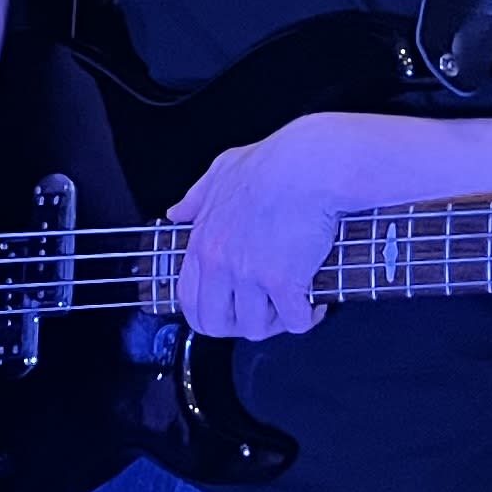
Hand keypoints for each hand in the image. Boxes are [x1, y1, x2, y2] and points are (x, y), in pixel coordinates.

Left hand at [168, 114, 381, 338]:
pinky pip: (293, 320)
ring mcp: (250, 275)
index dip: (209, 313)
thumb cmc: (273, 163)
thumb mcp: (221, 171)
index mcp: (203, 242)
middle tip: (262, 315)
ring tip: (290, 308)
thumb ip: (197, 196)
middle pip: (215, 324)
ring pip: (254, 328)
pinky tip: (313, 305)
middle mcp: (220, 263)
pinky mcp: (284, 281)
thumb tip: (178, 211)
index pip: (187, 299)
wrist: (311, 164)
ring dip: (274, 324)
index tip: (229, 310)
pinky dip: (306, 318)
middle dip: (239, 326)